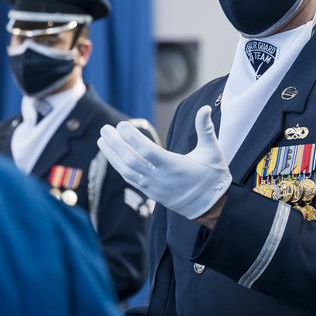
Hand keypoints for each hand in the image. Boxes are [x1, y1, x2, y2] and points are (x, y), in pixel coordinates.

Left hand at [98, 106, 230, 220]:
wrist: (211, 207)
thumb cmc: (212, 177)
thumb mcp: (212, 152)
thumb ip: (206, 129)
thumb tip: (205, 108)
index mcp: (174, 167)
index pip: (147, 152)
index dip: (132, 138)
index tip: (121, 125)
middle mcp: (160, 179)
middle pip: (131, 161)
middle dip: (115, 144)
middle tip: (105, 129)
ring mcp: (153, 188)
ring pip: (127, 171)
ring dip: (112, 155)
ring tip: (102, 139)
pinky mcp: (150, 193)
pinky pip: (130, 179)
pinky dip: (118, 166)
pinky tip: (111, 155)